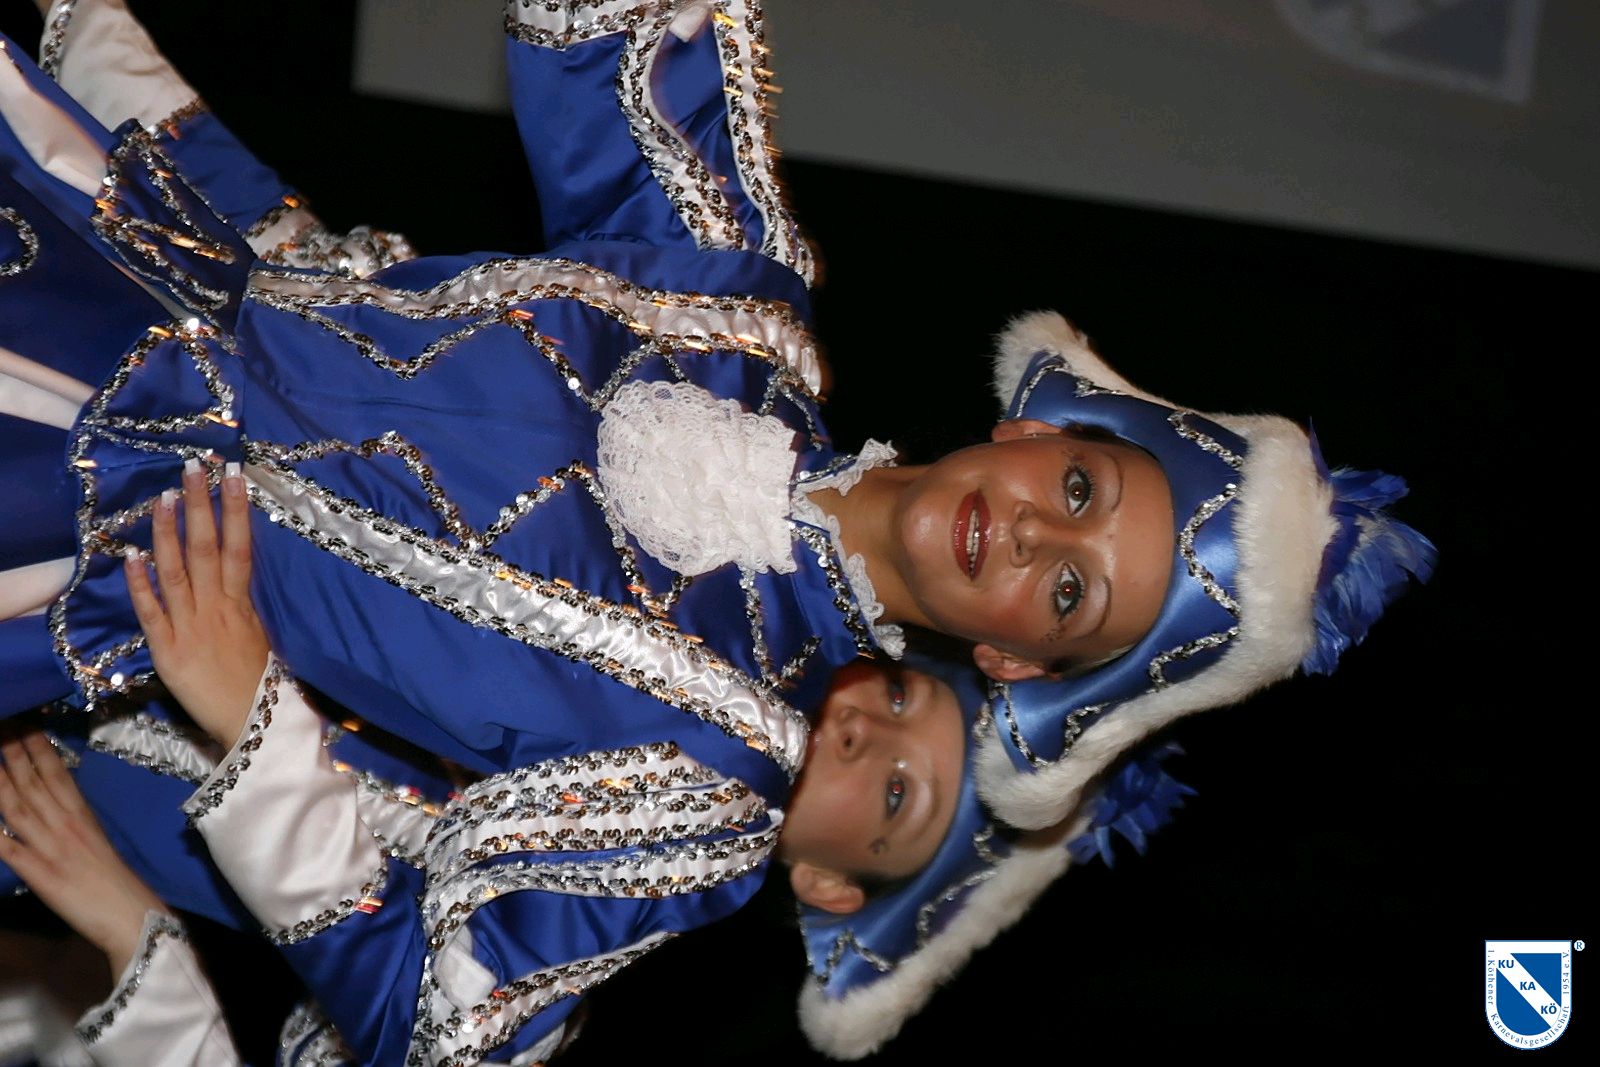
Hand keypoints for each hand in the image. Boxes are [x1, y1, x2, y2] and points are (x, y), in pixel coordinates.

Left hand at [0, 732, 165, 974]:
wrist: (130, 914)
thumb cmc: (114, 881)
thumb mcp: (95, 840)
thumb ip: (72, 820)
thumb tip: (52, 801)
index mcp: (81, 814)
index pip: (56, 771)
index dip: (37, 745)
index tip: (23, 721)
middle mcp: (65, 823)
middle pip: (33, 781)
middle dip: (12, 751)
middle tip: (2, 723)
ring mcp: (51, 847)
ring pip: (17, 806)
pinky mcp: (40, 874)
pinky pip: (9, 850)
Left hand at [125, 459, 269, 746]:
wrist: (253, 726)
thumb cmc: (268, 687)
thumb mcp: (269, 639)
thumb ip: (252, 609)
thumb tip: (244, 578)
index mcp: (244, 606)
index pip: (241, 548)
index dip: (236, 510)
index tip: (233, 475)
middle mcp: (216, 609)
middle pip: (208, 548)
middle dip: (201, 505)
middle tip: (194, 467)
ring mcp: (190, 627)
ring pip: (177, 571)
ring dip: (168, 532)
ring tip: (164, 496)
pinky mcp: (167, 650)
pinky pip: (151, 612)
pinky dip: (141, 584)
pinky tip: (132, 556)